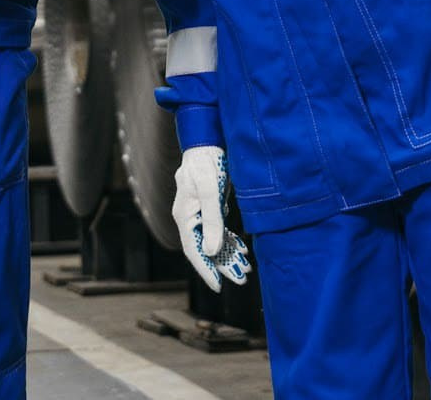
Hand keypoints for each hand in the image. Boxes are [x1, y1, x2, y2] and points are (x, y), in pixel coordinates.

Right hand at [172, 144, 252, 291]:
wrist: (207, 143)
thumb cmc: (207, 163)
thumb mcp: (210, 190)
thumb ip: (211, 220)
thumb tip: (211, 251)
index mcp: (184, 216)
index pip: (194, 250)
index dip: (206, 270)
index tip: (219, 287)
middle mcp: (189, 218)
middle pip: (205, 249)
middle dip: (223, 266)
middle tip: (242, 279)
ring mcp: (198, 214)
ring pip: (212, 242)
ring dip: (228, 255)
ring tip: (246, 268)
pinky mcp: (208, 208)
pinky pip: (217, 231)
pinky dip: (229, 242)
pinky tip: (242, 250)